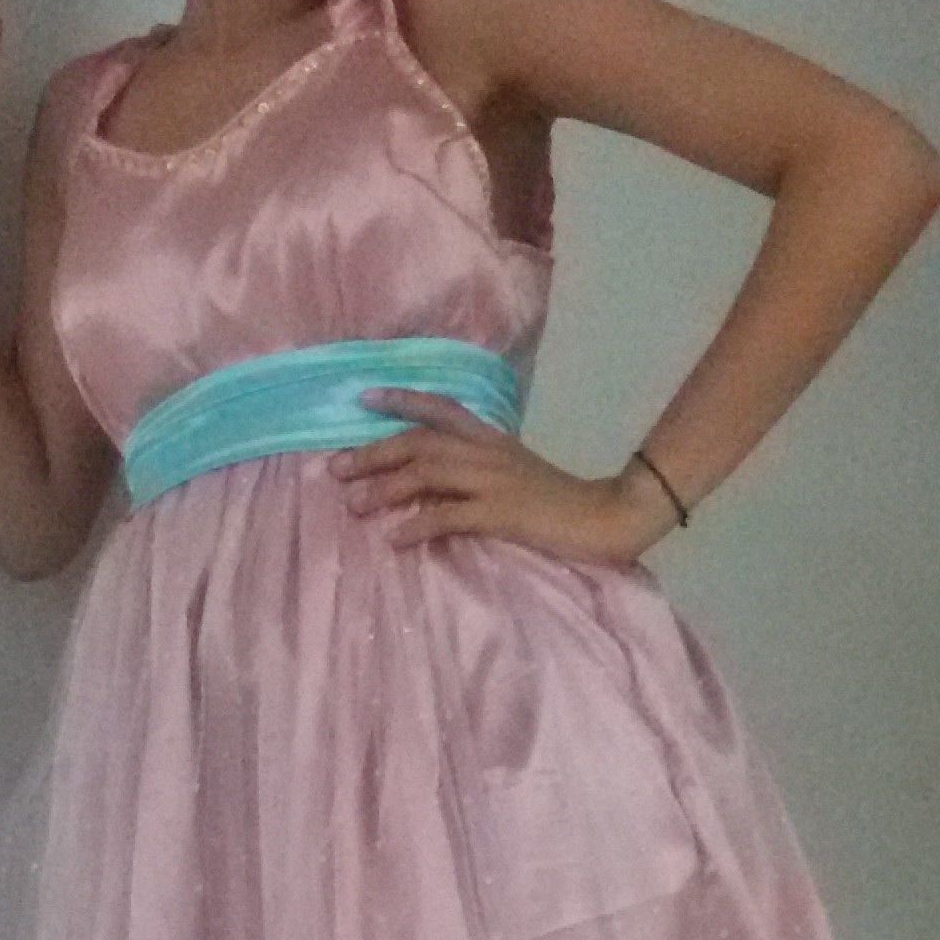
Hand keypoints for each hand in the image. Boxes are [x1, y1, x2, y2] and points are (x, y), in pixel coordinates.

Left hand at [328, 390, 673, 564]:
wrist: (603, 517)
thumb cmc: (556, 501)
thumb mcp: (514, 472)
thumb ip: (477, 468)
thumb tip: (431, 481)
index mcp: (490, 438)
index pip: (439, 409)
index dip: (401, 401)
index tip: (363, 399)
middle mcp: (486, 451)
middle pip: (419, 443)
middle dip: (374, 453)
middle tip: (336, 469)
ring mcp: (493, 480)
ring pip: (426, 474)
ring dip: (385, 489)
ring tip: (354, 506)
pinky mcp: (501, 513)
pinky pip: (448, 517)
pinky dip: (417, 527)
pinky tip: (395, 540)